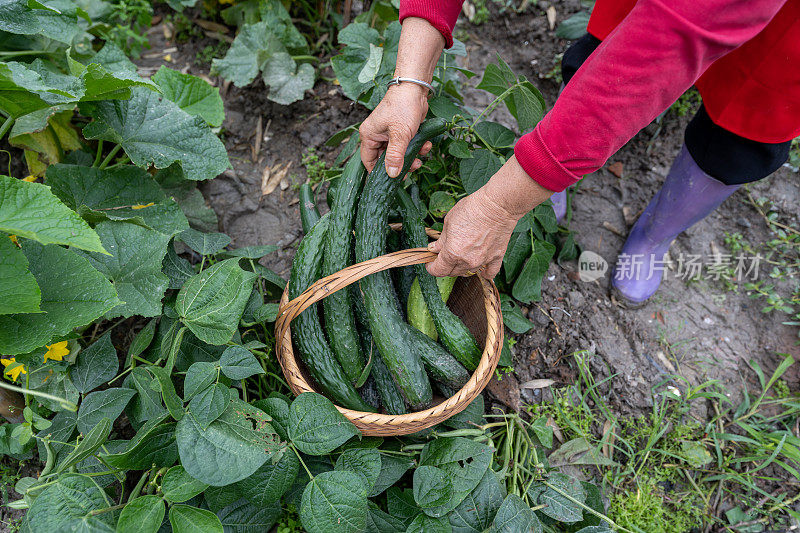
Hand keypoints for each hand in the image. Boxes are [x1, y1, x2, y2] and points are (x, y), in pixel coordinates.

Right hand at [359, 17, 443, 176]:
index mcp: (369, 135)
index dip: (378, 173)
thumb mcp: (400, 135)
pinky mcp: (401, 131)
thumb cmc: (403, 107)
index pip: (368, 161)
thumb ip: (395, 156)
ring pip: (398, 154)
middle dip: (401, 165)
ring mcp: (389, 133)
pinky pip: (406, 146)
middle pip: (385, 160)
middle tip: (413, 168)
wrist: (415, 88)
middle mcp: (377, 135)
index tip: (390, 181)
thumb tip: (391, 174)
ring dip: (411, 157)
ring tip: (421, 156)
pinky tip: (425, 145)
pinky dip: (416, 147)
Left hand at [426, 156, 553, 278]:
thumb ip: (441, 240)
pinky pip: (490, 273)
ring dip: (462, 266)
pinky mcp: (496, 257)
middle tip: (444, 255)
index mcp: (452, 253)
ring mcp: (483, 261)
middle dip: (445, 266)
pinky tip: (481, 270)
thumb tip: (434, 249)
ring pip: (468, 271)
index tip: (430, 263)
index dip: (431, 267)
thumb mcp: (449, 222)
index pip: (438, 270)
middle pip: (452, 272)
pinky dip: (485, 273)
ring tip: (461, 256)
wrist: (497, 206)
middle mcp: (467, 261)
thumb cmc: (472, 209)